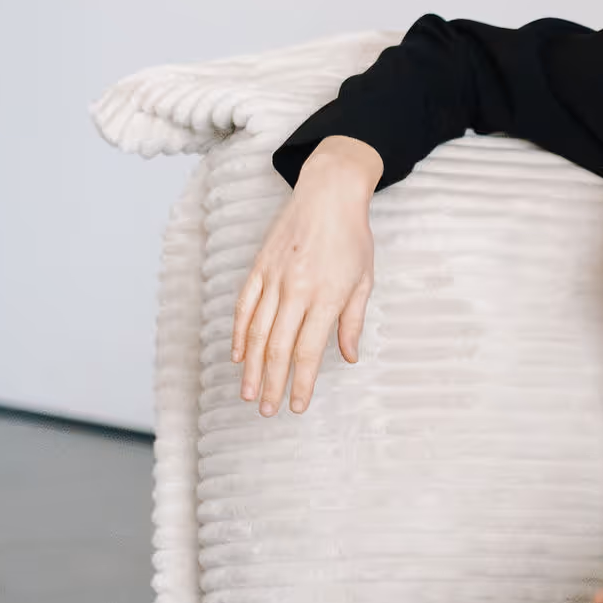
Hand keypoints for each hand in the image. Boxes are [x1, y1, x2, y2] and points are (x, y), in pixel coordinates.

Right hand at [231, 137, 382, 415]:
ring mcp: (274, 277)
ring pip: (257, 332)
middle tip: (267, 410)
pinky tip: (238, 356)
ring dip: (251, 367)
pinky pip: (244, 306)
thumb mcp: (363, 280)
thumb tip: (349, 357)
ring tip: (249, 393)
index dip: (301, 382)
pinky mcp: (259, 267)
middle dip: (272, 383)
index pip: (309, 351)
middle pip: (279, 347)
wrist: (329, 192)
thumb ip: (352, 321)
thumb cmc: (352, 237)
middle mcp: (297, 289)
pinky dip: (239, 333)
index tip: (298, 405)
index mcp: (326, 295)